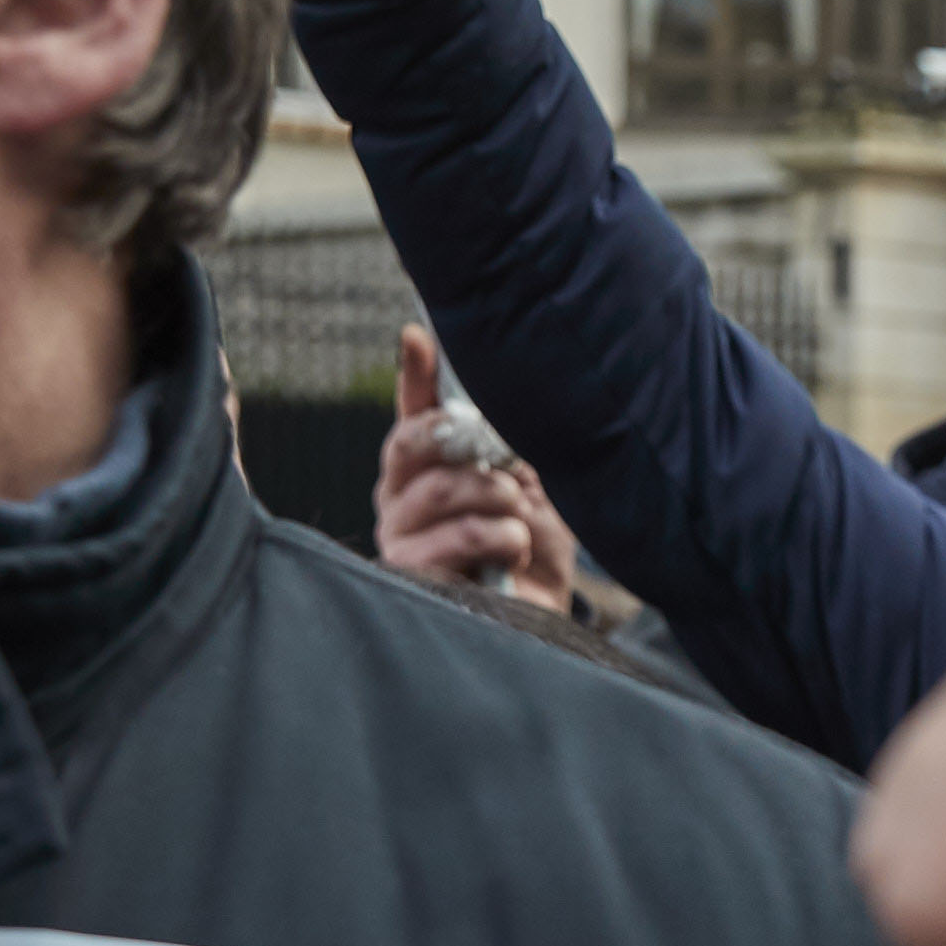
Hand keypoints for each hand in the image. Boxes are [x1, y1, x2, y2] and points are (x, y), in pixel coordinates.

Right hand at [376, 325, 579, 608]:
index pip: (412, 408)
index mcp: (424, 464)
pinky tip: (514, 553)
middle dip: (478, 457)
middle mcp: (400, 494)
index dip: (414, 373)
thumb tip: (481, 376)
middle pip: (417, 446)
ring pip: (442, 491)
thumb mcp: (527, 477)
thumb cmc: (529, 538)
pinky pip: (457, 538)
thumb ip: (501, 432)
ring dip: (500, 504)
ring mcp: (399, 535)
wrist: (545, 608)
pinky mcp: (413, 576)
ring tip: (520, 525)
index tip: (417, 337)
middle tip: (513, 481)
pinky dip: (504, 540)